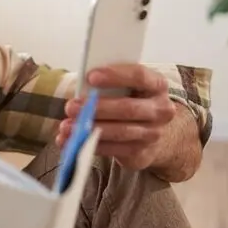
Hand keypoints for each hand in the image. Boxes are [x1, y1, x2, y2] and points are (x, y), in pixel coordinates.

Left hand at [54, 63, 177, 170]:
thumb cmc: (130, 100)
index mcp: (156, 85)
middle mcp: (160, 109)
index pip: (139, 76)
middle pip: (128, 108)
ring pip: (121, 131)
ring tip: (67, 127)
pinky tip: (74, 142)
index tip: (91, 77)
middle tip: (71, 107)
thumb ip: (108, 85)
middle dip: (97, 108)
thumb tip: (81, 88)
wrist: (152, 130)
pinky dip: (92, 146)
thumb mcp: (125, 87)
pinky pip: (115, 150)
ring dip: (91, 129)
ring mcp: (153, 133)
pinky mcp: (142, 152)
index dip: (115, 75)